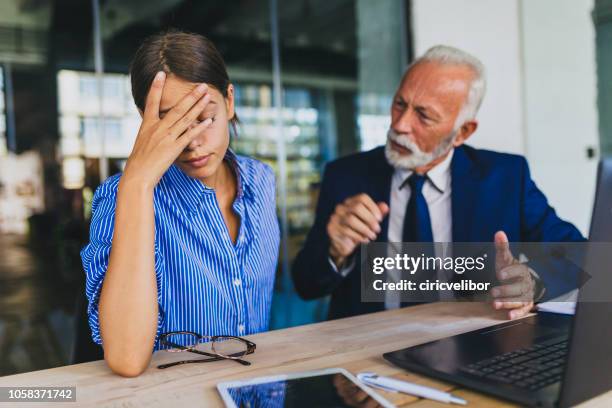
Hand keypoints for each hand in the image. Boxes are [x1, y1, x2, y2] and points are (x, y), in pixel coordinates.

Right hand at [122, 71, 213, 188]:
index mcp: (147, 124)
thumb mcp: (142, 141)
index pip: (151, 101)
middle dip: (191, 95)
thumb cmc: (140, 161)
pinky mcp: (174, 148)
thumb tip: (153, 123)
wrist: (138, 175)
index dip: (156, 87)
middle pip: (177, 108)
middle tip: (202, 85)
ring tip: (207, 96)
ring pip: (185, 118)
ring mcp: (167, 137)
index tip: (161, 74)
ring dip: (198, 106)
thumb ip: (150, 130)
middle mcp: (157, 128)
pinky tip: (209, 121)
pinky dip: (199, 128)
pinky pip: (189, 135)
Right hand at [327, 193, 389, 267]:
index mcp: (351, 202)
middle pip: (356, 207)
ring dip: (365, 229)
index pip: (362, 198)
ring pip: (351, 220)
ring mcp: (335, 217)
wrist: (344, 244)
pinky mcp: (332, 228)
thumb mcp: (369, 221)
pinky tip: (365, 240)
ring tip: (372, 236)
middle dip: (370, 219)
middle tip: (377, 229)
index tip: (380, 219)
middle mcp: (341, 207)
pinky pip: (346, 231)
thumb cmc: (358, 230)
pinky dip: (358, 236)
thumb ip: (377, 213)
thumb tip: (386, 207)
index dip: (373, 207)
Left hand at [491, 231, 535, 318]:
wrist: (522, 282)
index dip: (509, 272)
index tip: (500, 273)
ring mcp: (526, 295)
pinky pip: (523, 310)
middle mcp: (525, 284)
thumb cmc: (510, 270)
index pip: (517, 270)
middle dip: (506, 291)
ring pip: (519, 300)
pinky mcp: (525, 305)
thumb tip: (499, 233)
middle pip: (518, 288)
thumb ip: (502, 247)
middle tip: (493, 291)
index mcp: (521, 270)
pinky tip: (509, 315)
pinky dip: (517, 313)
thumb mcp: (505, 258)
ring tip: (495, 304)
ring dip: (507, 303)